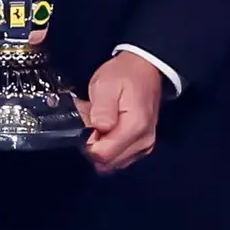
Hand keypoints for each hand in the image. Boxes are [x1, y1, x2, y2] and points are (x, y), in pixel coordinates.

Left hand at [81, 51, 164, 174]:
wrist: (144, 67)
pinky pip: (121, 157)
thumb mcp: (105, 86)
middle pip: (109, 162)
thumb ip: (100, 111)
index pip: (104, 154)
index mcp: (135, 126)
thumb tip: (95, 132)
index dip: (88, 145)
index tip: (84, 128)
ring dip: (102, 148)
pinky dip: (111, 148)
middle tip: (91, 124)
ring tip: (99, 125)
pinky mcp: (143, 144)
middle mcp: (144, 140)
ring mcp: (145, 144)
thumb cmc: (125, 74)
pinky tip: (107, 132)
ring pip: (114, 162)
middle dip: (94, 147)